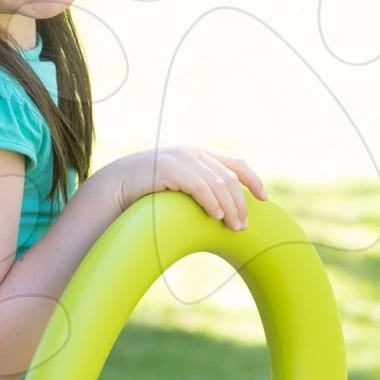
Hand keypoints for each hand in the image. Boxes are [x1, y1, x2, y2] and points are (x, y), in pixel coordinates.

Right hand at [112, 147, 268, 230]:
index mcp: (198, 153)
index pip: (236, 163)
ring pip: (218, 183)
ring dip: (230, 207)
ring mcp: (181, 158)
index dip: (252, 180)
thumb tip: (224, 208)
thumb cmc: (147, 190)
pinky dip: (211, 202)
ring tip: (234, 226)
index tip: (263, 199)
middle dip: (240, 203)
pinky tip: (217, 216)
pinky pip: (199, 186)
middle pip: (229, 177)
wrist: (116, 185)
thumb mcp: (178, 185)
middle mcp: (193, 152)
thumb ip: (198, 186)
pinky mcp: (170, 168)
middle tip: (244, 226)